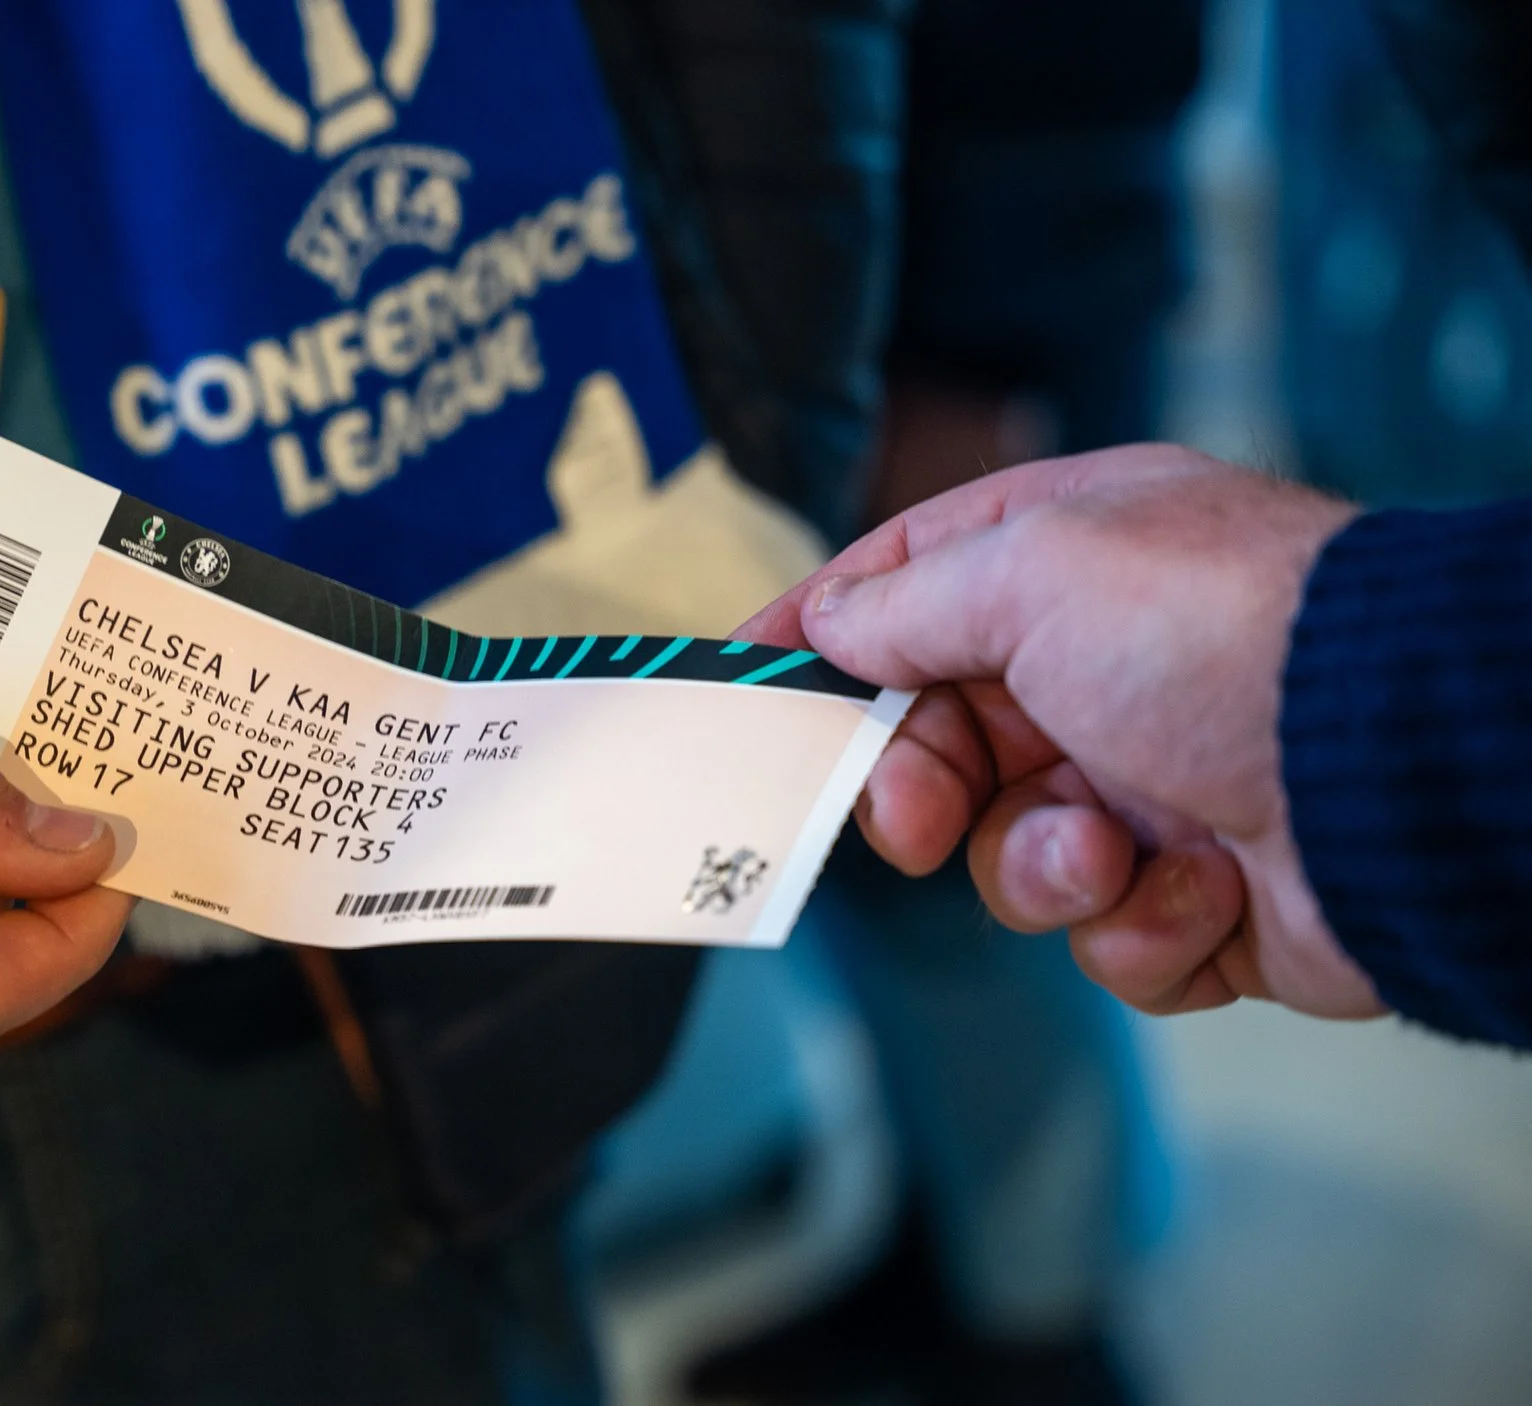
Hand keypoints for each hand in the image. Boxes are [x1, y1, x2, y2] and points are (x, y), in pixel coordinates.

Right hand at [739, 444, 1382, 1019]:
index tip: (748, 686)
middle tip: (922, 818)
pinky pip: (1108, 942)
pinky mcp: (1202, 900)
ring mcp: (1158, 789)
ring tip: (1115, 849)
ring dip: (1048, 868)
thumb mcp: (1034, 569)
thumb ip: (908, 600)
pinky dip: (1143, 928)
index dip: (823, 639)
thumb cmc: (1226, 636)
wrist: (1399, 773)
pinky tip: (1206, 888)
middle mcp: (1109, 673)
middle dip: (924, 794)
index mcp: (1071, 566)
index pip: (908, 590)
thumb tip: (829, 621)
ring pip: (1014, 862)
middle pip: (939, 748)